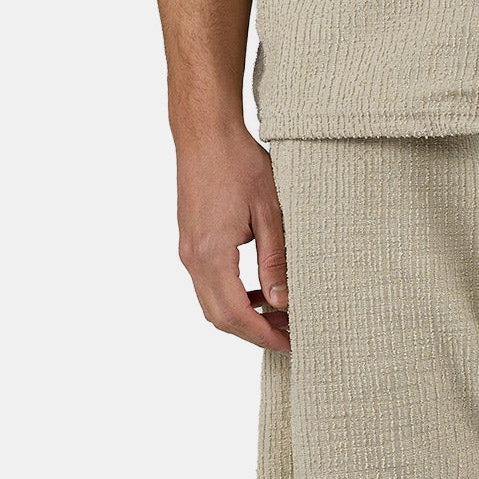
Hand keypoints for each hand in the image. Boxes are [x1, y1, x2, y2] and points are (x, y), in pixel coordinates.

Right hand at [175, 123, 287, 345]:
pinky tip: (259, 290)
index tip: (291, 344)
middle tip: (290, 335)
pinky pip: (208, 283)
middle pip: (219, 317)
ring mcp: (188, 251)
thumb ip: (275, 260)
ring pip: (212, 303)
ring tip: (280, 314)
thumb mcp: (270, 212)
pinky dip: (232, 296)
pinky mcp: (190, 242)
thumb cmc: (239, 164)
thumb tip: (282, 302)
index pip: (236, 314)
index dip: (264, 335)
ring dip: (243, 316)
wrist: (205, 134)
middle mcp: (193, 258)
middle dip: (254, 333)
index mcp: (212, 254)